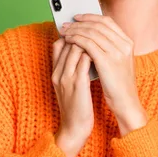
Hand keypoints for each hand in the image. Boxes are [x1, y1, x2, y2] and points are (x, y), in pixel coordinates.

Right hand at [51, 38, 93, 156]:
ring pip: (75, 49)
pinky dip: (93, 53)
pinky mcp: (78, 85)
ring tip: (100, 37)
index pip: (58, 44)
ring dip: (89, 40)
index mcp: (55, 72)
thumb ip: (72, 69)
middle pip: (67, 43)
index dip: (70, 34)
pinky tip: (103, 51)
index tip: (83, 30)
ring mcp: (67, 78)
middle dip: (81, 33)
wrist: (74, 128)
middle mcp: (58, 73)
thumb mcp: (69, 85)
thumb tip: (83, 52)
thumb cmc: (75, 105)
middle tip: (94, 28)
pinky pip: (85, 62)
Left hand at [60, 14, 147, 135]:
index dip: (91, 16)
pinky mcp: (107, 61)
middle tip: (66, 23)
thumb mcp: (119, 61)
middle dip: (79, 22)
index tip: (78, 17)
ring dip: (75, 30)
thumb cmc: (118, 84)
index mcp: (128, 42)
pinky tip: (68, 41)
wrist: (126, 102)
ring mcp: (117, 52)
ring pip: (92, 32)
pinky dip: (76, 40)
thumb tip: (91, 34)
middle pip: (98, 24)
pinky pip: (88, 44)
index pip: (107, 21)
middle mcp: (124, 44)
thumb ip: (110, 46)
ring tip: (64, 31)